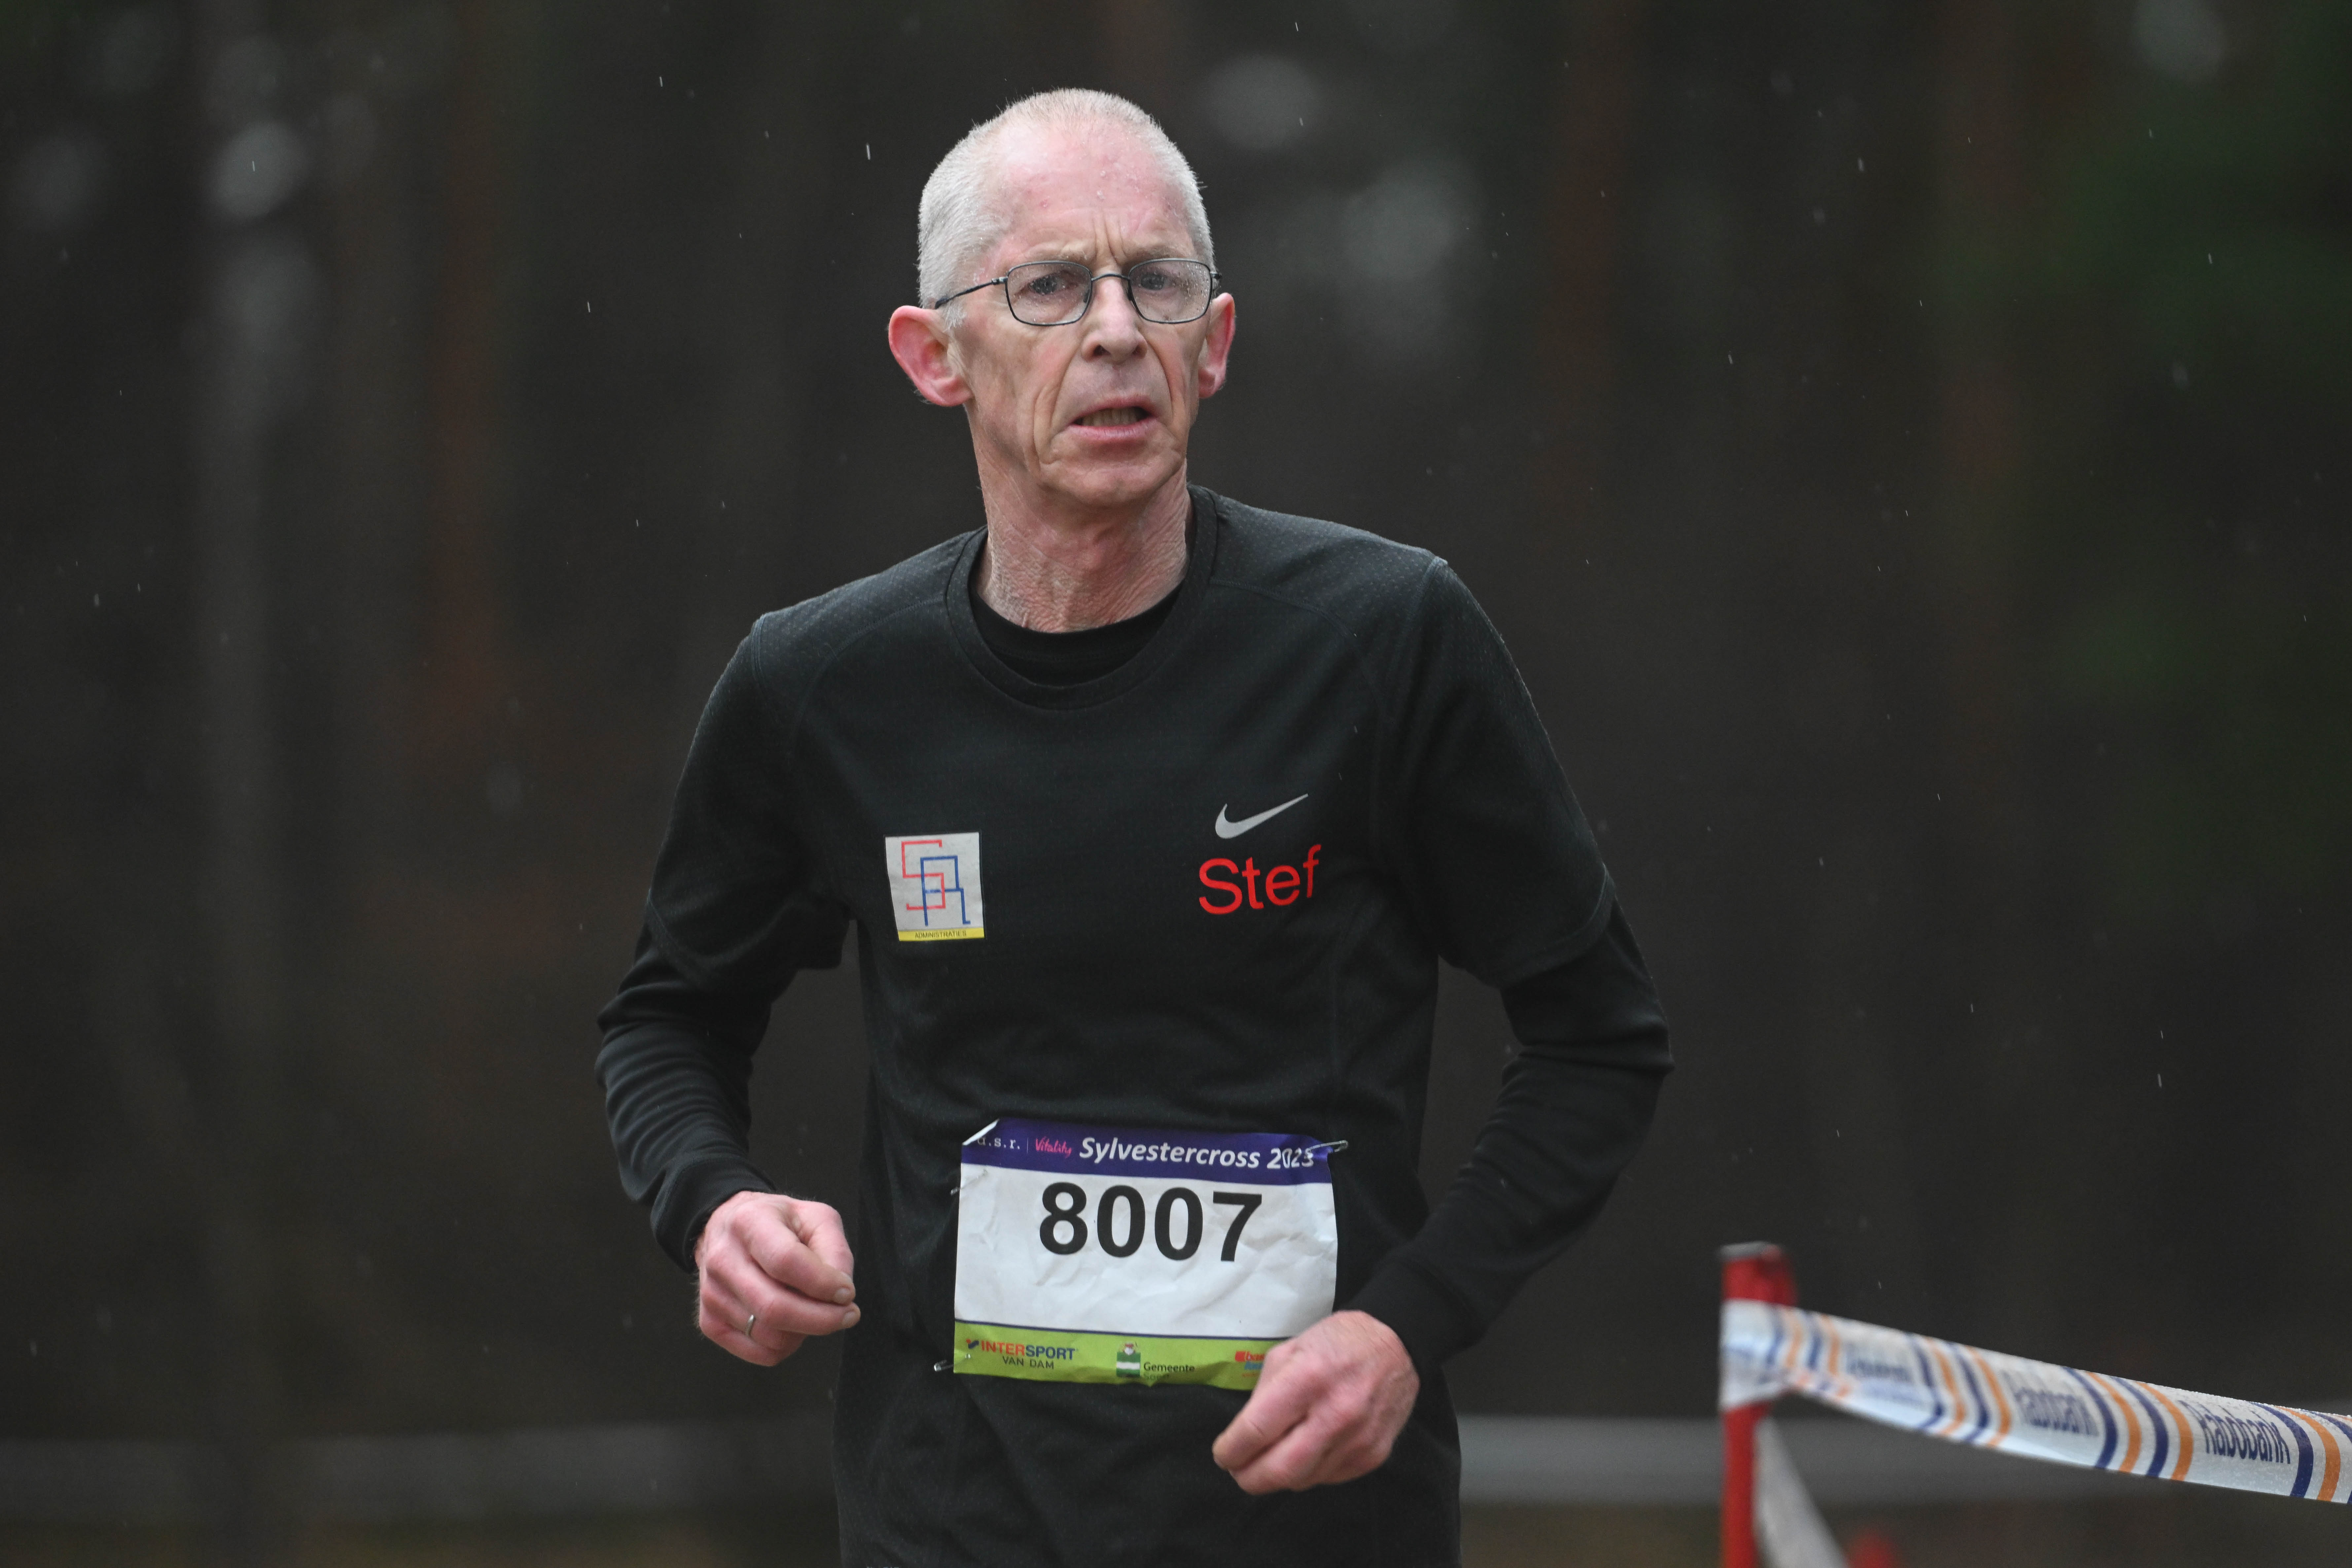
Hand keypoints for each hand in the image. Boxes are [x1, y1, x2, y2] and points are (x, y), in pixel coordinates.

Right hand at [693, 1191, 857, 1365]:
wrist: (729, 1228)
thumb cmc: (779, 1224)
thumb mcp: (816, 1218)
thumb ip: (835, 1251)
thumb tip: (841, 1294)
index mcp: (749, 1222)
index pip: (786, 1261)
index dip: (823, 1283)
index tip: (847, 1292)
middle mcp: (723, 1258)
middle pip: (774, 1307)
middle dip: (822, 1319)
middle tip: (848, 1315)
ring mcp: (712, 1294)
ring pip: (769, 1336)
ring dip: (805, 1332)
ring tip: (815, 1312)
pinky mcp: (710, 1322)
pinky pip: (759, 1352)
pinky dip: (786, 1346)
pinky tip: (794, 1325)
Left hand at [1211, 1310, 1419, 1492]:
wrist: (1397, 1347)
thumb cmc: (1336, 1343)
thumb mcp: (1289, 1351)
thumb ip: (1264, 1395)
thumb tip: (1243, 1436)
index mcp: (1307, 1378)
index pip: (1256, 1431)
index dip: (1230, 1450)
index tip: (1223, 1454)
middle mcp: (1335, 1414)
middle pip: (1279, 1470)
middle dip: (1248, 1478)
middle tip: (1238, 1471)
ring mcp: (1357, 1440)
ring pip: (1302, 1481)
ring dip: (1278, 1476)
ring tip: (1270, 1459)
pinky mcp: (1373, 1456)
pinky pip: (1327, 1479)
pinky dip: (1307, 1472)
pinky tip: (1305, 1452)